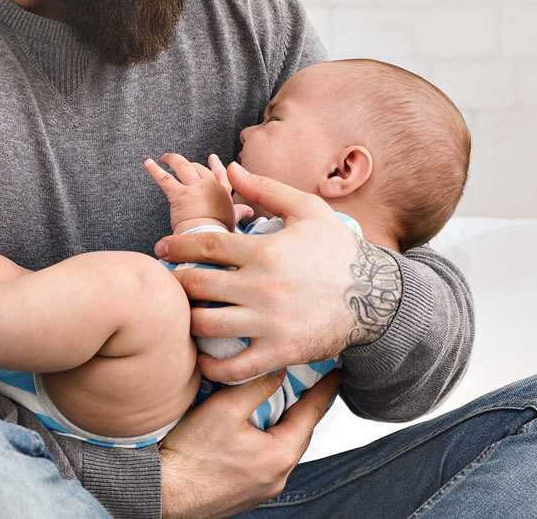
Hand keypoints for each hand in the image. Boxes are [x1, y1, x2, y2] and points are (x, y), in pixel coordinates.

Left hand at [144, 153, 237, 231]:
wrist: (207, 239)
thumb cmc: (220, 234)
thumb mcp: (233, 221)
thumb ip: (239, 213)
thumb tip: (249, 211)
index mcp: (223, 193)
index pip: (221, 175)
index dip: (216, 165)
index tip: (212, 158)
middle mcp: (210, 186)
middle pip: (199, 169)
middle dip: (191, 164)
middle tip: (183, 161)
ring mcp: (194, 188)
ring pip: (183, 167)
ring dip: (173, 160)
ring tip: (165, 157)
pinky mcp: (179, 194)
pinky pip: (165, 178)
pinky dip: (154, 169)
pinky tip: (147, 163)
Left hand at [154, 162, 403, 382]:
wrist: (374, 296)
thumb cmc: (338, 251)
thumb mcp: (308, 210)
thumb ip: (266, 189)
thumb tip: (231, 169)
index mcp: (265, 250)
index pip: (205, 246)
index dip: (176, 247)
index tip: (162, 249)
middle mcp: (262, 286)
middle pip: (197, 285)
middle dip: (176, 283)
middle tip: (170, 284)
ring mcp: (269, 322)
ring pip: (206, 326)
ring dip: (189, 320)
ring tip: (186, 315)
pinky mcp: (278, 352)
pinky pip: (232, 368)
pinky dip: (210, 367)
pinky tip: (204, 357)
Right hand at [159, 369, 339, 518]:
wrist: (163, 492)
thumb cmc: (190, 456)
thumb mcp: (226, 408)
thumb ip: (258, 384)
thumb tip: (279, 369)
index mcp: (280, 455)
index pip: (311, 413)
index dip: (324, 389)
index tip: (335, 373)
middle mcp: (278, 476)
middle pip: (299, 433)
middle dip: (304, 407)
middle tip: (310, 383)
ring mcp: (264, 489)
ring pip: (283, 448)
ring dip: (284, 426)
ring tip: (282, 403)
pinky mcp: (247, 494)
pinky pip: (267, 462)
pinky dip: (268, 442)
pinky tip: (255, 431)